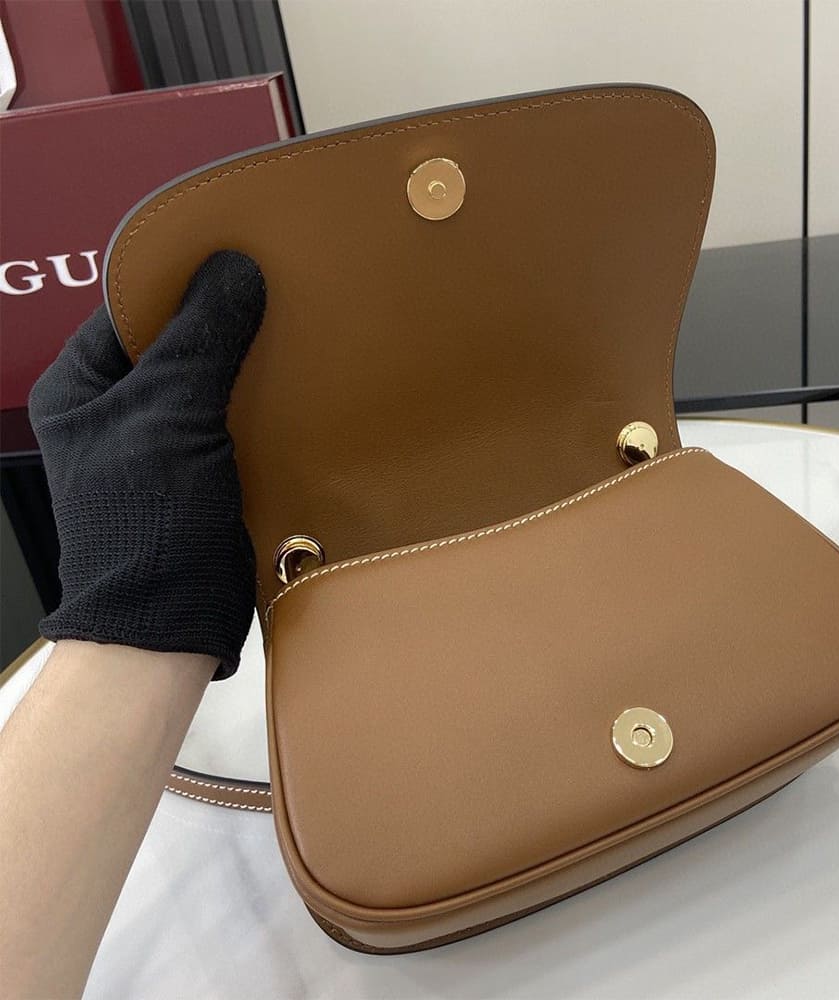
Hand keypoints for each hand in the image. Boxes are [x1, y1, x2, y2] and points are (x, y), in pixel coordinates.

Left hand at [27, 250, 266, 679]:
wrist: (167, 623)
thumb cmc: (146, 520)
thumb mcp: (171, 416)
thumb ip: (201, 340)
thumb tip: (235, 267)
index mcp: (81, 387)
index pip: (130, 307)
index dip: (180, 278)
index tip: (235, 254)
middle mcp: (114, 411)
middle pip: (173, 342)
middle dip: (222, 321)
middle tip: (276, 292)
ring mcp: (157, 444)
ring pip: (206, 382)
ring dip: (247, 365)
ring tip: (295, 334)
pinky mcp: (197, 473)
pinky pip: (230, 421)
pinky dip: (260, 406)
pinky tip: (297, 390)